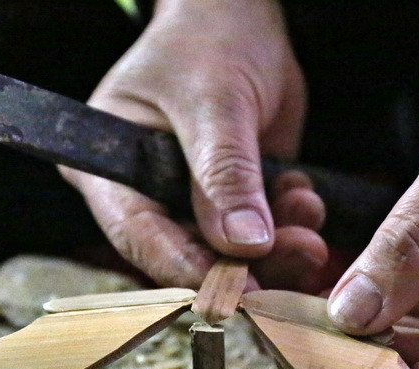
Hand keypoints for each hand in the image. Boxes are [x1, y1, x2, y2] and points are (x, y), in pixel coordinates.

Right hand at [60, 0, 326, 289]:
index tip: (238, 291)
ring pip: (229, 253)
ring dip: (278, 245)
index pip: (139, 235)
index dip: (186, 268)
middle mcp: (144, 196)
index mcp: (110, 172)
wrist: (237, 16)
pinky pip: (260, 233)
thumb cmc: (207, 42)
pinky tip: (303, 197)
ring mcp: (189, 202)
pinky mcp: (229, 201)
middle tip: (298, 253)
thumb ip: (225, 174)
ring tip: (308, 220)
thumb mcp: (214, 102)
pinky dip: (288, 224)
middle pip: (186, 254)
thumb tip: (243, 245)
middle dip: (246, 262)